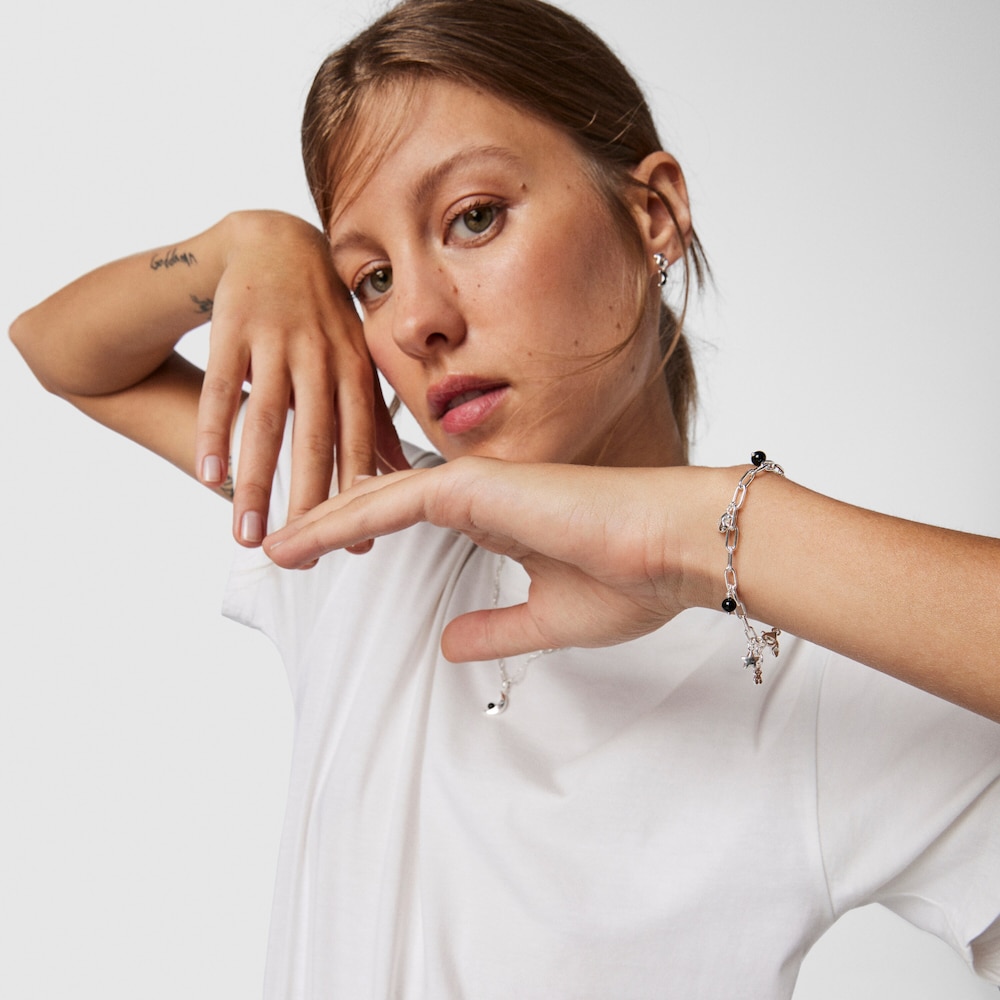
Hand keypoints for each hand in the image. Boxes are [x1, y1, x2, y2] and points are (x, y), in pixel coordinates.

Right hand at [195, 211, 408, 545]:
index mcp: (355, 367)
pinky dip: (213, 430)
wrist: (276, 241)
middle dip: (306, 499)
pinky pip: (221, 387)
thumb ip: (373, 414)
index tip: (354, 543)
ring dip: (256, 481)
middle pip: (312, 439)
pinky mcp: (233, 328)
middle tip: (301, 551)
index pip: (358, 441)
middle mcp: (319, 356)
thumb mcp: (357, 357)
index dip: (357, 494)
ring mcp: (275, 341)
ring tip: (247, 533)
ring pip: (265, 421)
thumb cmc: (323, 314)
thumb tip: (400, 474)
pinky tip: (207, 474)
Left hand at [262, 458, 718, 659]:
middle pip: (383, 504)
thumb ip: (494, 629)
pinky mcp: (475, 488)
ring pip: (377, 499)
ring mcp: (475, 487)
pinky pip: (391, 502)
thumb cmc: (631, 581)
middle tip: (280, 548)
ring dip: (322, 520)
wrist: (675, 550)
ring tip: (274, 543)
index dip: (365, 533)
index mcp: (497, 519)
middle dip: (329, 524)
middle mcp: (479, 496)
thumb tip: (449, 645)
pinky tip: (303, 538)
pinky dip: (343, 517)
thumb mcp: (546, 621)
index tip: (324, 557)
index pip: (413, 519)